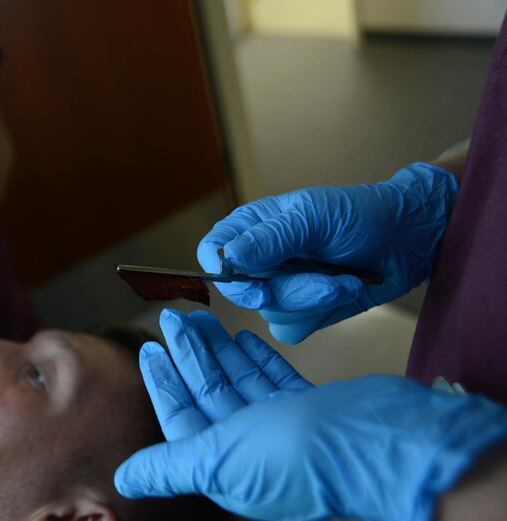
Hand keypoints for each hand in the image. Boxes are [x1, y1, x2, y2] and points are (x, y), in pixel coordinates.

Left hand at [115, 309, 506, 520]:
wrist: (388, 449)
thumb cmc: (302, 456)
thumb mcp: (222, 461)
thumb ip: (172, 467)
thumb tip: (125, 481)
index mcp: (226, 466)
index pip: (183, 419)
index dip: (164, 383)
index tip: (150, 348)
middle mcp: (253, 449)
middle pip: (211, 395)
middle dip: (191, 357)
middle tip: (175, 317)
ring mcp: (286, 428)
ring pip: (242, 383)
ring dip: (221, 351)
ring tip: (202, 318)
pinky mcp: (314, 409)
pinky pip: (277, 380)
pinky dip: (259, 359)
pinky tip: (245, 337)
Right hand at [197, 162, 457, 343]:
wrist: (408, 240)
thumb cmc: (362, 214)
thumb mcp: (315, 217)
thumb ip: (271, 238)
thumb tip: (229, 257)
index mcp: (253, 227)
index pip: (214, 254)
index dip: (228, 276)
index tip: (259, 288)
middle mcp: (260, 259)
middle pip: (245, 293)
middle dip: (292, 290)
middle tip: (327, 276)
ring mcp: (280, 288)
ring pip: (271, 314)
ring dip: (315, 301)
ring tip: (344, 279)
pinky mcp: (302, 311)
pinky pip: (290, 330)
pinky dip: (322, 315)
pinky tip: (343, 293)